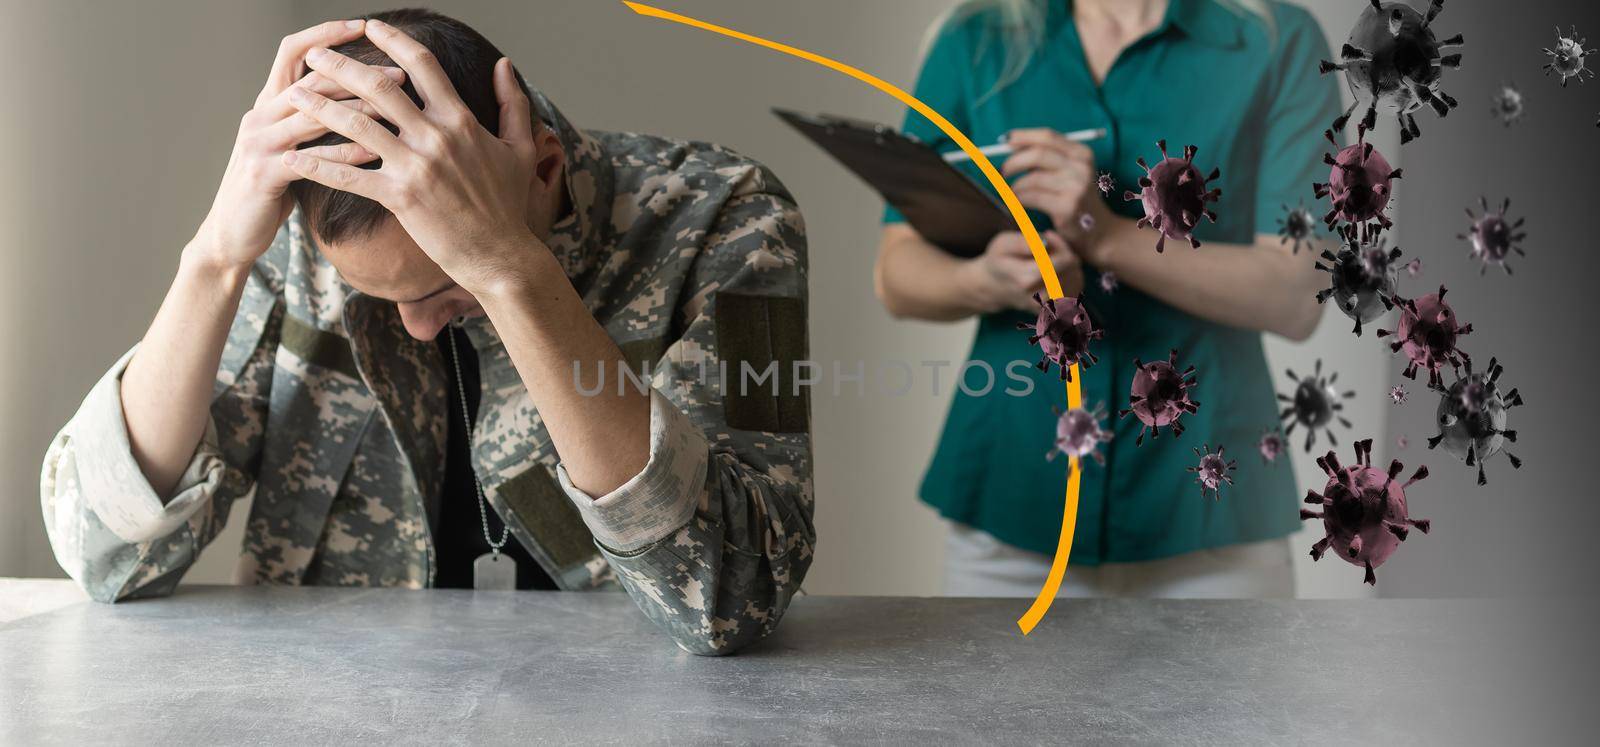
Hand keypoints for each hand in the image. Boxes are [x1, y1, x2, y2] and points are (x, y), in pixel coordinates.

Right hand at [192, 20, 404, 270]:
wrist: (231, 234)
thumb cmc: (270, 189)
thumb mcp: (289, 146)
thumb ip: (312, 121)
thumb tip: (355, 97)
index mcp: (267, 104)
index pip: (292, 53)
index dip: (324, 35)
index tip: (362, 25)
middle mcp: (260, 115)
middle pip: (309, 79)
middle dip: (356, 71)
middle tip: (397, 70)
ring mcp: (259, 143)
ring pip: (311, 114)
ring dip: (357, 107)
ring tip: (395, 104)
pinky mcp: (264, 174)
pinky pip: (310, 159)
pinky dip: (343, 155)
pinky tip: (374, 153)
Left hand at [281, 18, 537, 297]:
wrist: (500, 253)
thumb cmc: (508, 203)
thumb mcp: (520, 148)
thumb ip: (512, 102)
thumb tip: (503, 64)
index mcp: (460, 120)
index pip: (423, 65)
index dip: (394, 41)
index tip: (371, 27)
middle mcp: (436, 137)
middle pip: (379, 88)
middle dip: (342, 66)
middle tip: (316, 54)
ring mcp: (416, 167)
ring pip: (357, 126)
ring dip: (320, 107)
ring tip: (293, 94)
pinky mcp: (400, 198)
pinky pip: (350, 177)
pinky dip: (319, 167)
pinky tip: (293, 159)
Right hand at [961, 230, 1083, 313]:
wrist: (995, 287)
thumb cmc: (1000, 261)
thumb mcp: (1003, 244)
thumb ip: (1024, 242)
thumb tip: (1045, 242)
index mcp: (1026, 279)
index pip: (1062, 261)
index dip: (1060, 245)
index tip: (1049, 236)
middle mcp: (1039, 296)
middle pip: (1072, 271)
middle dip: (1066, 253)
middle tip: (1052, 245)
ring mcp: (1048, 306)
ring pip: (1076, 280)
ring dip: (1070, 265)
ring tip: (1054, 257)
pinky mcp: (1054, 310)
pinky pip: (1075, 290)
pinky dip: (1072, 276)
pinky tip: (1059, 269)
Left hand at [1003, 128, 1111, 260]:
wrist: (1100, 232)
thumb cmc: (1076, 200)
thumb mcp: (1070, 173)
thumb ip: (1047, 159)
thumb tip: (1012, 145)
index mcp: (1081, 153)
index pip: (1047, 136)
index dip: (1023, 136)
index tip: (1004, 140)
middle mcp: (1081, 166)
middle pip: (1038, 154)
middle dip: (1014, 162)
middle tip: (1001, 172)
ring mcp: (1076, 186)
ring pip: (1032, 178)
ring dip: (1015, 186)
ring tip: (1010, 193)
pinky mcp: (1068, 207)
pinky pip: (1032, 197)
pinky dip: (1018, 199)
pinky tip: (1016, 203)